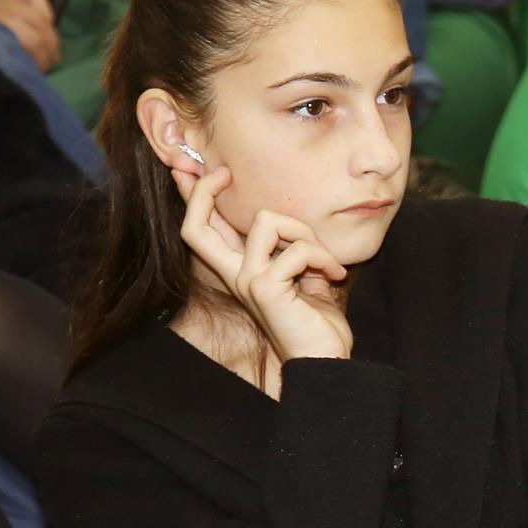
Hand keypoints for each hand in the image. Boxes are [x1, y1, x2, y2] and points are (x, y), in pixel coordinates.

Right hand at [174, 165, 353, 362]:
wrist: (327, 359)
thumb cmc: (317, 323)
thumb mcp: (303, 276)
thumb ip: (292, 249)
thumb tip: (291, 221)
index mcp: (240, 270)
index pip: (202, 229)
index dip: (193, 195)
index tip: (208, 167)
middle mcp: (236, 275)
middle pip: (194, 226)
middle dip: (204, 190)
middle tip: (225, 172)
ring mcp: (247, 281)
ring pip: (265, 221)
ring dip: (305, 233)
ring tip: (325, 260)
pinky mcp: (265, 288)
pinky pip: (296, 249)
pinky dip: (322, 257)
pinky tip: (334, 275)